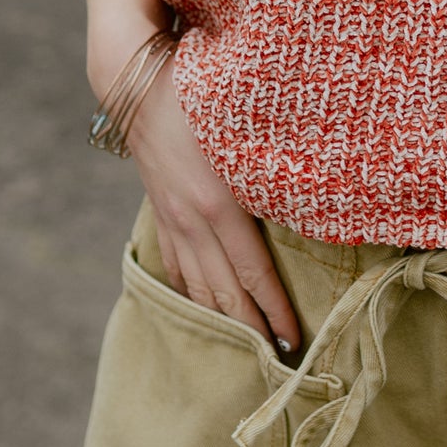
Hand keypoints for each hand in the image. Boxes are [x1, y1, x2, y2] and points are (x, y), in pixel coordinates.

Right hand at [115, 55, 302, 354]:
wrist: (135, 80)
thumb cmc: (200, 93)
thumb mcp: (241, 130)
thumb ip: (269, 167)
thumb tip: (310, 195)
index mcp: (219, 204)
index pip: (253, 271)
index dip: (273, 309)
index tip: (294, 339)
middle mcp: (192, 219)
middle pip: (225, 290)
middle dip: (250, 330)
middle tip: (274, 366)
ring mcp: (171, 218)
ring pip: (198, 283)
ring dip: (221, 319)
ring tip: (243, 350)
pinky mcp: (161, 210)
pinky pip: (177, 264)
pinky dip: (191, 292)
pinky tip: (202, 307)